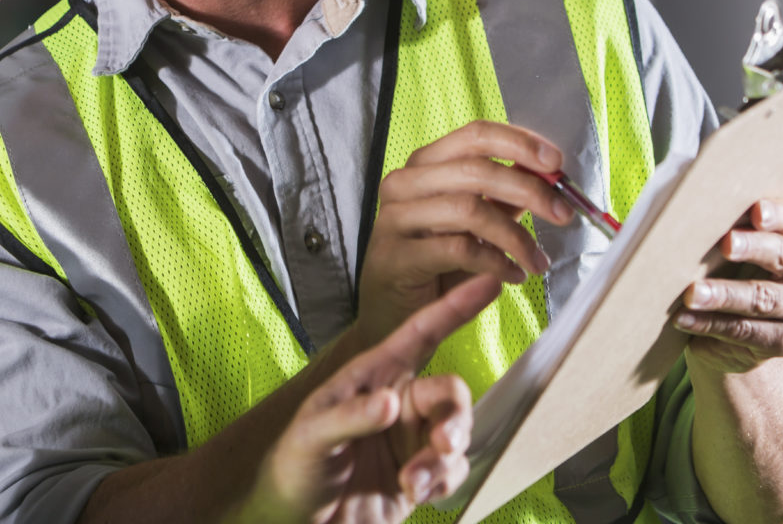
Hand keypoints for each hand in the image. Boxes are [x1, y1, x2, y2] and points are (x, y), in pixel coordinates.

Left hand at [239, 276, 501, 523]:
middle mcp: (400, 402)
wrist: (298, 522)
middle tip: (441, 442)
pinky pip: (454, 470)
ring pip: (457, 433)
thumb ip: (351, 415)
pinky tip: (416, 491)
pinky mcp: (422, 475)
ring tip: (414, 480)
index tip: (487, 282)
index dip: (454, 307)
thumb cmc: (294, 466)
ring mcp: (412, 439)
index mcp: (374, 376)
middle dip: (454, 417)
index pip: (420, 334)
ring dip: (444, 457)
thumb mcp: (312, 435)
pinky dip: (443, 481)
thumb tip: (392, 402)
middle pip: (451, 392)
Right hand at [356, 120, 574, 349]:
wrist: (394, 317)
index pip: (475, 135)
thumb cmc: (435, 267)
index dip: (520, 143)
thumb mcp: (475, 225)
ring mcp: (395, 218)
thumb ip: (504, 198)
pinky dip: (495, 263)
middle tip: (563, 213)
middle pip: (476, 169)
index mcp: (424, 165)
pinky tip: (512, 275)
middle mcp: (404, 183)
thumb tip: (548, 177)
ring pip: (469, 209)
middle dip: (529, 190)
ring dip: (516, 236)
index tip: (555, 162)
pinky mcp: (395, 256)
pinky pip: (458, 250)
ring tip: (536, 260)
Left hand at [674, 198, 782, 374]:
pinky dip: (711, 323)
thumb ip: (739, 225)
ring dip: (724, 295)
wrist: (748, 332)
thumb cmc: (741, 267)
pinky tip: (685, 317)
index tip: (756, 211)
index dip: (781, 216)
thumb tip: (701, 209)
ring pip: (765, 299)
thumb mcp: (746, 242)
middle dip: (755, 249)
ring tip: (692, 293)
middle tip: (726, 245)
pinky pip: (746, 331)